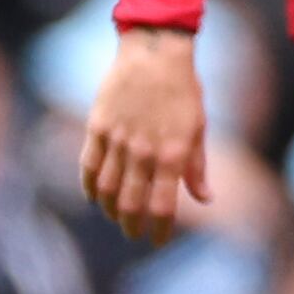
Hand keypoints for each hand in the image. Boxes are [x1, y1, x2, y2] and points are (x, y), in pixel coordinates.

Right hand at [78, 26, 210, 243]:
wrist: (155, 53)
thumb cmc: (184, 90)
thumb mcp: (198, 128)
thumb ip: (197, 167)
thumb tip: (206, 199)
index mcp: (172, 154)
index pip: (162, 206)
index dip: (158, 230)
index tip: (157, 241)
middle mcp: (143, 152)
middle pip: (131, 203)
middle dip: (133, 225)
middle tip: (135, 234)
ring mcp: (117, 140)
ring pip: (106, 189)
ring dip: (110, 209)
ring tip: (118, 216)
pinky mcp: (97, 128)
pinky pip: (88, 166)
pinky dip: (89, 187)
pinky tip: (95, 197)